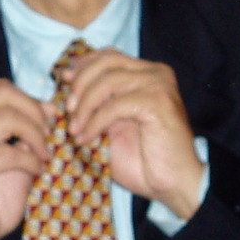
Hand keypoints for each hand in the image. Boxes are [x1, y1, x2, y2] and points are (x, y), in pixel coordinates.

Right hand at [0, 79, 50, 239]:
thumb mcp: (14, 163)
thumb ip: (26, 139)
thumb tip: (50, 114)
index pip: (1, 89)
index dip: (32, 100)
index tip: (52, 120)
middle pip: (3, 94)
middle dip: (35, 113)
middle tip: (49, 138)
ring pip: (7, 118)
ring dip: (36, 136)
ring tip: (44, 156)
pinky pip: (9, 152)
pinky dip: (30, 161)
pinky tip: (37, 173)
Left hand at [62, 49, 204, 220]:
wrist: (174, 184)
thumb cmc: (143, 159)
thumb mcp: (111, 126)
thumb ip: (95, 105)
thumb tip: (64, 89)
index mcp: (147, 74)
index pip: (110, 56)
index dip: (84, 65)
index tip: (65, 82)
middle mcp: (156, 73)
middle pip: (107, 62)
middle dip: (81, 83)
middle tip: (67, 109)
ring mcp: (159, 85)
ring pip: (109, 80)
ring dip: (85, 106)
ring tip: (74, 129)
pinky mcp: (158, 102)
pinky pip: (115, 105)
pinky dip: (95, 122)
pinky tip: (86, 139)